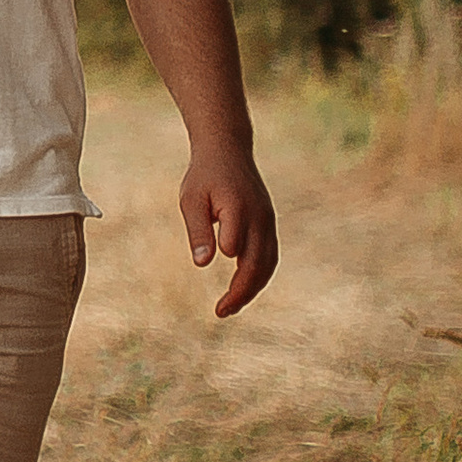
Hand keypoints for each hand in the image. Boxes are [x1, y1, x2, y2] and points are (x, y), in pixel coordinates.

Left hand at [183, 142, 278, 318]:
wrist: (228, 150)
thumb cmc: (204, 176)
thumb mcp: (191, 199)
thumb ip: (198, 231)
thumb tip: (202, 264)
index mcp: (238, 208)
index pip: (235, 242)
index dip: (225, 262)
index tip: (213, 279)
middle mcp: (259, 217)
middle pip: (256, 263)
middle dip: (241, 292)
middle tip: (221, 312)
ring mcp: (268, 221)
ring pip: (267, 264)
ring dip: (252, 289)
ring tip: (230, 307)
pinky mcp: (269, 224)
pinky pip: (269, 257)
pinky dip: (259, 276)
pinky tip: (242, 290)